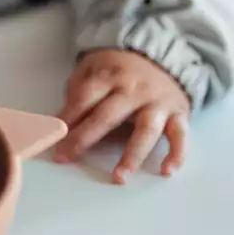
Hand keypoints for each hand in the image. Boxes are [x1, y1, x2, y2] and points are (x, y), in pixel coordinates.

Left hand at [53, 48, 190, 183]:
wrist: (164, 57)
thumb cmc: (121, 70)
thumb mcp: (95, 67)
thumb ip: (78, 88)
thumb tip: (60, 119)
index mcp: (110, 76)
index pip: (85, 98)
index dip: (67, 117)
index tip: (53, 138)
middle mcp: (135, 90)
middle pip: (108, 116)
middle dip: (85, 138)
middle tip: (66, 157)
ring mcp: (157, 103)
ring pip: (146, 130)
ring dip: (132, 155)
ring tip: (119, 177)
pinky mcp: (178, 114)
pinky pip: (180, 135)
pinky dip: (178, 153)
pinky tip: (167, 170)